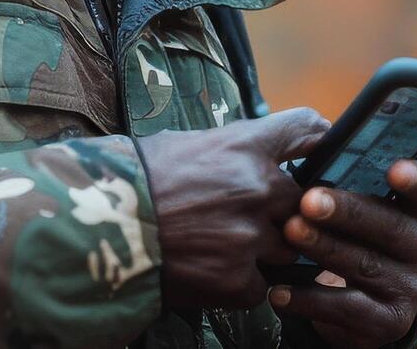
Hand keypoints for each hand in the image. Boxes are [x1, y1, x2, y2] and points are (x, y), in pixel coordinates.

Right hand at [142, 107, 329, 309]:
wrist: (96, 226)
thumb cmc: (135, 178)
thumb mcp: (187, 144)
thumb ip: (234, 149)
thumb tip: (259, 153)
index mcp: (245, 146)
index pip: (307, 130)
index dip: (319, 139)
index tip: (320, 148)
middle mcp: (257, 189)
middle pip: (304, 199)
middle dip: (285, 208)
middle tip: (256, 212)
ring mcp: (250, 237)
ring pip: (289, 246)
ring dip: (268, 247)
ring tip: (229, 243)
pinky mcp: (236, 280)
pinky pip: (261, 285)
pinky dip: (243, 281)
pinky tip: (215, 269)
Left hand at [270, 160, 416, 347]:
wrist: (364, 307)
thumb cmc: (354, 238)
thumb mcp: (359, 209)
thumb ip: (347, 181)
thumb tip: (309, 140)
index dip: (412, 179)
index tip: (393, 169)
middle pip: (388, 225)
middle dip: (346, 211)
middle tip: (308, 200)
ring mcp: (410, 287)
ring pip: (364, 264)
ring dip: (324, 248)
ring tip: (290, 233)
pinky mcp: (389, 322)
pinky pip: (345, 308)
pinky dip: (308, 298)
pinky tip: (278, 290)